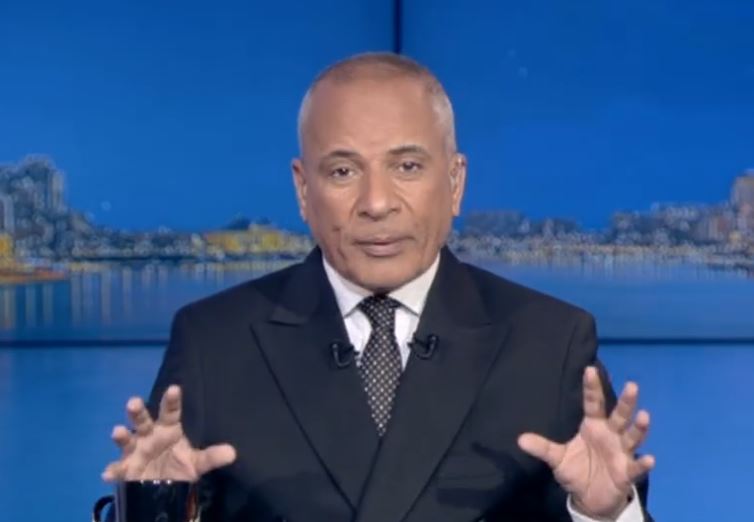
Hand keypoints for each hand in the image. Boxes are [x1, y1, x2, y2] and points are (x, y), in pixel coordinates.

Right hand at [102, 385, 235, 481]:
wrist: (164, 488)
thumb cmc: (179, 465)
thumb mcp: (197, 463)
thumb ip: (211, 457)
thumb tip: (232, 453)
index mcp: (168, 429)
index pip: (171, 412)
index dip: (172, 400)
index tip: (174, 389)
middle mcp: (149, 435)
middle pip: (143, 420)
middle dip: (138, 412)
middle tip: (133, 402)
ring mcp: (136, 451)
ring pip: (127, 440)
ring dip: (122, 435)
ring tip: (118, 431)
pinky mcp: (126, 468)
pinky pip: (118, 469)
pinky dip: (113, 470)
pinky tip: (109, 473)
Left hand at [518, 366, 654, 519]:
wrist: (590, 498)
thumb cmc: (577, 470)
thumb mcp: (557, 458)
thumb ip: (542, 447)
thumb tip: (519, 439)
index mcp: (593, 427)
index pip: (593, 403)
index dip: (592, 388)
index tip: (589, 369)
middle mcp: (610, 435)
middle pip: (619, 415)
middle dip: (626, 402)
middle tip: (632, 385)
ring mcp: (621, 453)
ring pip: (632, 437)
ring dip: (639, 428)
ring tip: (644, 415)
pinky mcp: (626, 472)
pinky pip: (636, 467)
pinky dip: (643, 463)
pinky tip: (649, 459)